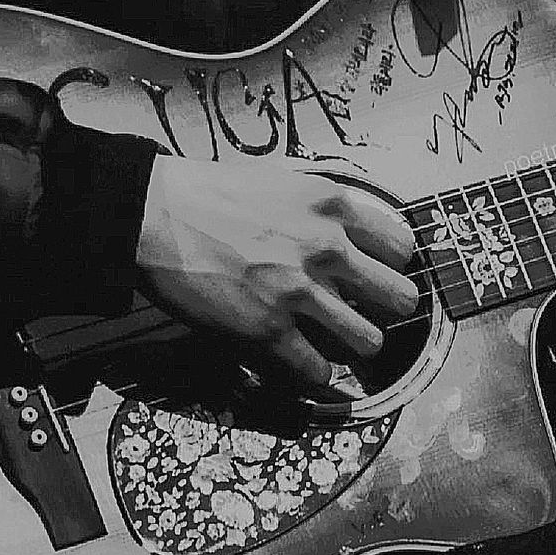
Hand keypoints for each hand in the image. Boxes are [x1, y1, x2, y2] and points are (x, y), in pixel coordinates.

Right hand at [136, 157, 417, 391]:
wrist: (154, 214)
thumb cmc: (207, 193)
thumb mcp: (279, 181)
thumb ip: (318, 207)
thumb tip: (343, 228)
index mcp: (332, 206)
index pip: (401, 247)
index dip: (391, 266)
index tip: (379, 274)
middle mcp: (326, 249)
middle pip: (400, 298)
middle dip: (386, 309)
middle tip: (366, 311)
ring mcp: (299, 292)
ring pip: (368, 341)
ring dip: (354, 345)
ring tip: (337, 341)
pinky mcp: (268, 330)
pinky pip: (317, 370)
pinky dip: (313, 373)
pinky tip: (302, 362)